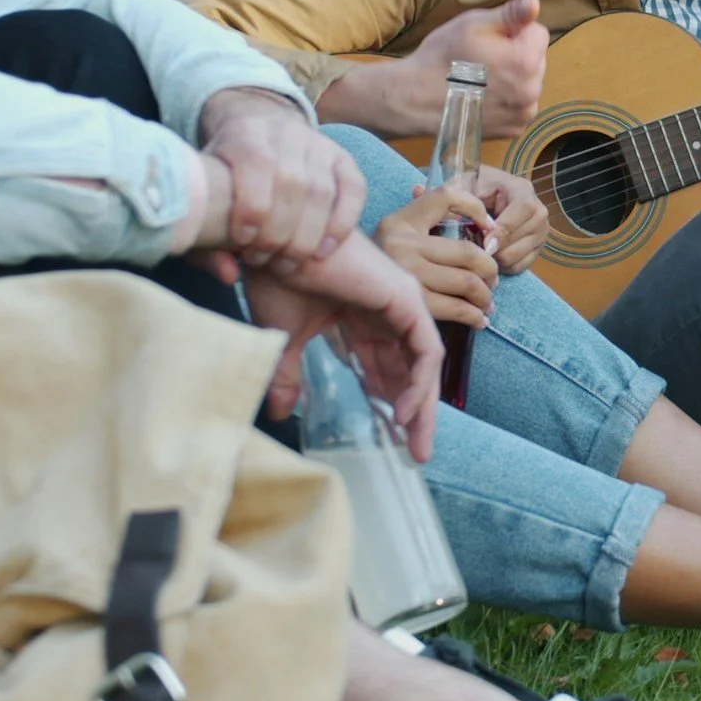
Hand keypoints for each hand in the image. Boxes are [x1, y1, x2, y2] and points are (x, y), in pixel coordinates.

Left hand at [196, 88, 364, 275]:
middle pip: (292, 183)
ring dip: (307, 236)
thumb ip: (206, 242)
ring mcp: (318, 142)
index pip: (256, 163)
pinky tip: (323, 251)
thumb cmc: (223, 181)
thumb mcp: (203, 202)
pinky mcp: (342, 158)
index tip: (243, 241)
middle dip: (280, 232)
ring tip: (288, 262)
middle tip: (266, 260)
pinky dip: (342, 224)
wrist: (255, 139)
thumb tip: (229, 275)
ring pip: (322, 191)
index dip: (252, 208)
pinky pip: (353, 190)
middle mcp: (285, 131)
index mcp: (244, 131)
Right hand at [242, 232, 441, 459]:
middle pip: (410, 370)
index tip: (392, 440)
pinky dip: (420, 382)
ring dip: (423, 406)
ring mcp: (402, 301)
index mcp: (362, 316)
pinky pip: (425, 350)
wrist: (274, 246)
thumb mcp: (286, 339)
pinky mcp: (407, 297)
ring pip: (424, 364)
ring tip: (417, 444)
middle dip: (415, 413)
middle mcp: (388, 310)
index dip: (390, 402)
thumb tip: (281, 414)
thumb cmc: (278, 278)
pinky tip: (405, 411)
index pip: (386, 367)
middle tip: (417, 454)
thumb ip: (290, 375)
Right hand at [376, 184, 499, 328]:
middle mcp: (402, 244)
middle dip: (490, 270)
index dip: (476, 209)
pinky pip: (454, 309)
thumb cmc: (380, 261)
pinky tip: (478, 319)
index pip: (446, 196)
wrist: (341, 286)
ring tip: (487, 302)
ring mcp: (405, 274)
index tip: (490, 229)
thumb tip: (484, 224)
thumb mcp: (398, 229)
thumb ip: (431, 215)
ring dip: (485, 296)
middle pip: (468, 253)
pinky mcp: (409, 303)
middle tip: (493, 280)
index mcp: (402, 220)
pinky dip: (473, 316)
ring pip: (466, 283)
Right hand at [406, 0, 548, 137]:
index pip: (538, 32)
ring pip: (529, 83)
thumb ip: (510, 14)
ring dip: (514, 78)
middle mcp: (532, 90)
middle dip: (516, 55)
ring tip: (480, 79)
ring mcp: (523, 114)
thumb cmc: (442, 57)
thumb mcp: (473, 25)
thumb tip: (535, 2)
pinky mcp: (513, 130)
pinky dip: (508, 100)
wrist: (416, 99)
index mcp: (526, 61)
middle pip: (536, 59)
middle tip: (482, 59)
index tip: (489, 39)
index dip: (513, 31)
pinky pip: (520, 105)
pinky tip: (483, 97)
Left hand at [472, 165, 549, 274]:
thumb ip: (470, 203)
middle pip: (527, 233)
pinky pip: (522, 265)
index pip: (524, 207)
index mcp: (521, 188)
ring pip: (522, 253)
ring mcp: (540, 230)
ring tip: (483, 250)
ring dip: (499, 258)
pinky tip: (492, 255)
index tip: (485, 240)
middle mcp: (537, 209)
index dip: (505, 227)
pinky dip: (504, 266)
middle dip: (499, 246)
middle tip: (478, 248)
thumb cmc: (470, 190)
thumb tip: (482, 228)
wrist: (477, 197)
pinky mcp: (536, 247)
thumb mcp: (466, 187)